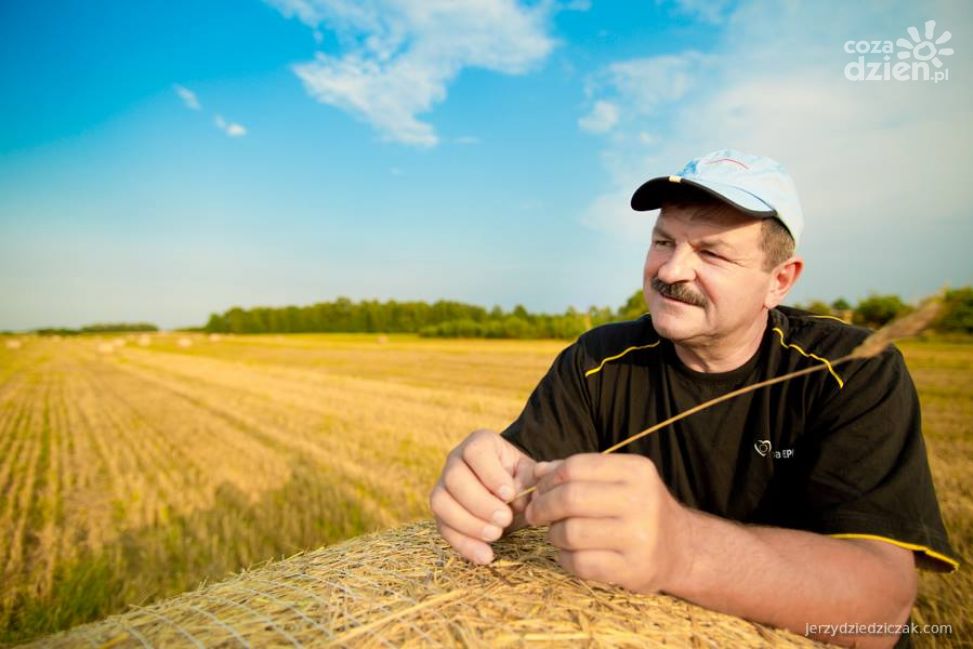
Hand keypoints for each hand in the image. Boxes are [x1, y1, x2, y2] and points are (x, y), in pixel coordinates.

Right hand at [430, 429, 535, 564]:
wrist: (509, 492)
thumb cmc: (520, 479)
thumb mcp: (531, 474)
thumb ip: (536, 479)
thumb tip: (536, 487)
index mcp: (479, 444)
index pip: (475, 452)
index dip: (490, 474)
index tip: (509, 494)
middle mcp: (455, 460)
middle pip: (454, 478)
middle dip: (480, 503)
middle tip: (505, 519)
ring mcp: (443, 486)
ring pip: (441, 502)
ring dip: (468, 524)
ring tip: (496, 536)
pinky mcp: (441, 512)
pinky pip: (443, 528)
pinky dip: (463, 544)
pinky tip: (485, 555)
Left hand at [524, 453, 692, 593]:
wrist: (681, 549)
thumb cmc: (639, 509)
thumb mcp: (618, 480)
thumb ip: (578, 473)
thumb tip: (537, 472)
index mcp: (636, 471)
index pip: (576, 467)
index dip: (548, 479)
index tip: (539, 491)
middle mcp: (641, 500)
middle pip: (570, 498)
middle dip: (542, 507)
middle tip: (535, 514)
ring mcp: (640, 537)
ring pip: (571, 532)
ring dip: (554, 534)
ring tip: (558, 534)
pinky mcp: (634, 569)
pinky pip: (580, 563)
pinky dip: (565, 559)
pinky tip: (569, 554)